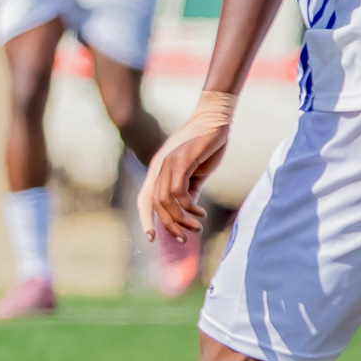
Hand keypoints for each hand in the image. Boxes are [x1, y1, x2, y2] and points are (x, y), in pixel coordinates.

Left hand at [141, 89, 234, 239]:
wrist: (215, 121)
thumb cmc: (206, 147)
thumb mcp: (196, 174)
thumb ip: (190, 191)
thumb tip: (187, 210)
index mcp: (159, 171)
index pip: (145, 199)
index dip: (145, 219)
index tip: (151, 239)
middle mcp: (159, 167)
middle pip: (155, 204)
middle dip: (169, 225)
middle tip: (185, 238)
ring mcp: (168, 163)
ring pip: (166, 200)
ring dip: (182, 218)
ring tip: (197, 225)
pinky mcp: (182, 160)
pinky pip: (178, 191)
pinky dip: (188, 205)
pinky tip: (200, 211)